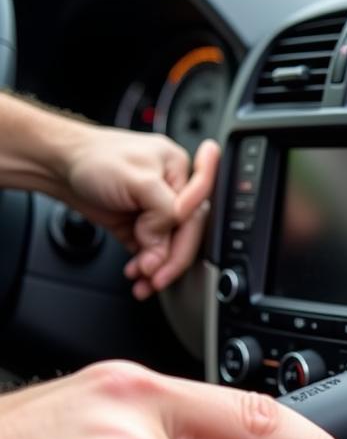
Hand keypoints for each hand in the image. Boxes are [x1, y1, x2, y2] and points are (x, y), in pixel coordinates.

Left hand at [61, 128, 219, 299]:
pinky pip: (152, 254)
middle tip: (157, 277)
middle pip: (184, 236)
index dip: (185, 239)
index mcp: (180, 170)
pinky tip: (138, 273)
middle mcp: (173, 192)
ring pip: (169, 249)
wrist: (58, 166)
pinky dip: (146, 268)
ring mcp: (157, 211)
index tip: (170, 258)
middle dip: (170, 260)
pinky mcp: (143, 228)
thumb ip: (165, 212)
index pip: (195, 214)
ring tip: (143, 280)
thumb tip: (166, 244)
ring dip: (157, 269)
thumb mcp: (139, 180)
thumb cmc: (93, 158)